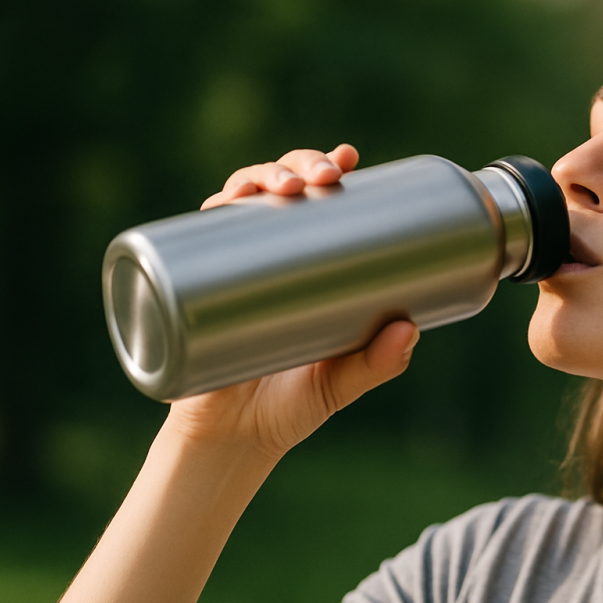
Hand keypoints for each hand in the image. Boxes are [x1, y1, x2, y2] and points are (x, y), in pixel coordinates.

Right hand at [167, 144, 418, 463]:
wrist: (233, 443)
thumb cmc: (291, 407)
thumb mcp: (341, 382)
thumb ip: (377, 363)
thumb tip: (409, 328)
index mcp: (306, 266)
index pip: (315, 203)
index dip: (327, 169)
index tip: (347, 158)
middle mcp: (266, 257)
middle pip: (279, 189)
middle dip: (298, 166)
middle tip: (323, 178)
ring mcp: (229, 269)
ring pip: (238, 202)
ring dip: (258, 177)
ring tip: (285, 187)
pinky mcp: (194, 289)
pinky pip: (194, 243)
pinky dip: (210, 215)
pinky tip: (225, 202)